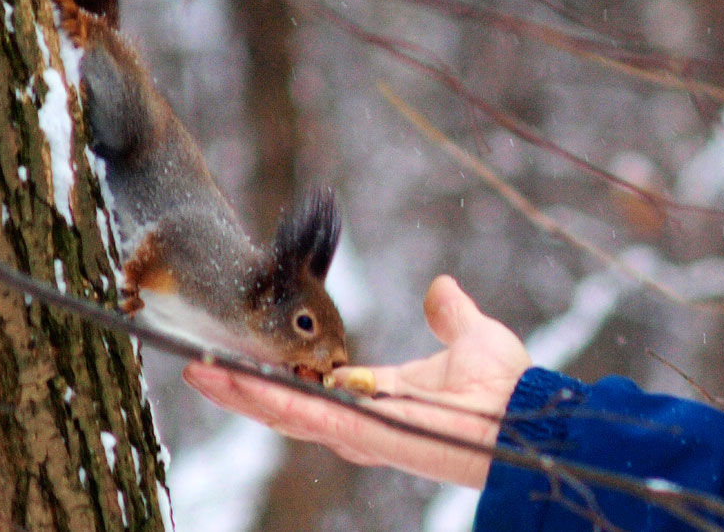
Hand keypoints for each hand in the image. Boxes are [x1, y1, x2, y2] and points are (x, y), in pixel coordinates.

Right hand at [183, 275, 530, 487]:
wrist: (526, 413)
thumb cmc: (506, 384)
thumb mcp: (471, 334)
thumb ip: (450, 315)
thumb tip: (440, 288)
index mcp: (380, 393)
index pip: (316, 385)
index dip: (281, 370)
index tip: (248, 351)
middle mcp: (362, 416)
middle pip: (287, 403)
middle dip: (242, 385)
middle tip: (198, 363)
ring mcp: (358, 429)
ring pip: (284, 412)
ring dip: (239, 392)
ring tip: (197, 369)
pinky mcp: (362, 435)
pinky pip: (303, 417)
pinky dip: (262, 399)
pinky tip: (228, 381)